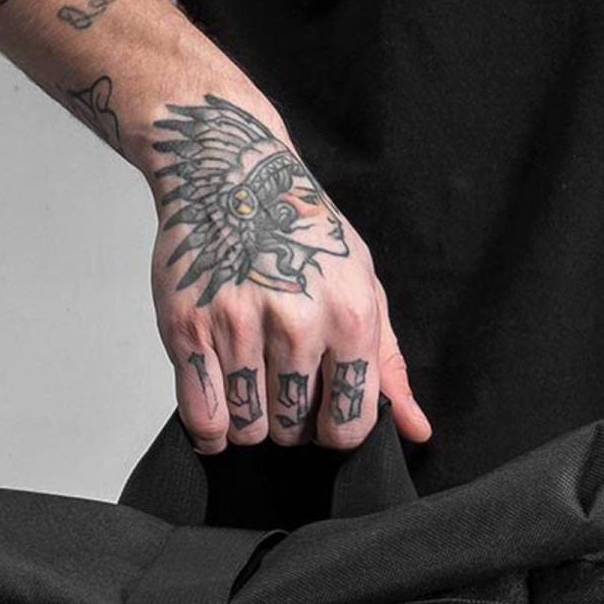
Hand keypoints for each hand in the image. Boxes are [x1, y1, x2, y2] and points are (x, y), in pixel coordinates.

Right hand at [144, 90, 430, 455]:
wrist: (229, 173)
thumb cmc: (302, 230)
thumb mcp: (362, 285)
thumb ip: (387, 365)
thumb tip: (417, 430)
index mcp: (349, 315)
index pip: (348, 423)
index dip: (336, 428)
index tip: (323, 412)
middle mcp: (296, 322)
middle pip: (293, 430)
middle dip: (290, 423)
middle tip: (281, 387)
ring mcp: (238, 325)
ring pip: (247, 428)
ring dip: (248, 422)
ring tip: (251, 387)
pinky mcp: (187, 328)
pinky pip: (202, 417)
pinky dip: (210, 429)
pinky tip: (220, 408)